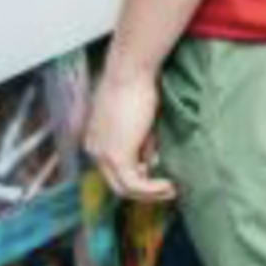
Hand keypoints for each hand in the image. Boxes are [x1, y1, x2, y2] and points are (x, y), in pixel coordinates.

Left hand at [86, 65, 173, 202]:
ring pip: (124, 188)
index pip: (112, 169)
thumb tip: (151, 162)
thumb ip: (141, 143)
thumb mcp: (138, 121)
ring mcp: (103, 155)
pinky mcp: (116, 156)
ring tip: (171, 190)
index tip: (157, 176)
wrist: (129, 71)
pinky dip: (152, 189)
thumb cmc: (136, 86)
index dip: (136, 177)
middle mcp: (94, 150)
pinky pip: (135, 184)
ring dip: (149, 194)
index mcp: (95, 139)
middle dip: (142, 191)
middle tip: (167, 189)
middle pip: (116, 183)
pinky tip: (169, 185)